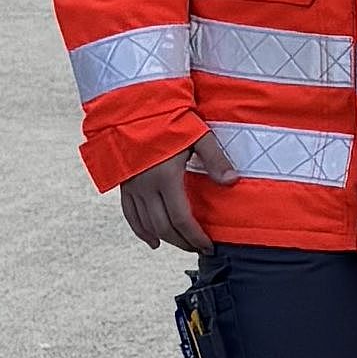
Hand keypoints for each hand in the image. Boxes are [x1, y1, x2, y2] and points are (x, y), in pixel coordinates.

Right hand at [116, 130, 236, 251]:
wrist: (134, 108)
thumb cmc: (169, 119)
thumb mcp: (198, 136)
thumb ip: (216, 160)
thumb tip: (233, 181)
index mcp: (165, 177)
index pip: (181, 218)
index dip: (195, 236)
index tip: (208, 246)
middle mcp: (145, 187)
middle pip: (163, 226)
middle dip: (182, 241)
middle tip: (198, 248)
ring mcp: (131, 187)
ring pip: (146, 224)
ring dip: (164, 238)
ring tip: (182, 245)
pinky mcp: (123, 184)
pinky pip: (129, 214)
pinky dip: (140, 230)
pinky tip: (152, 240)